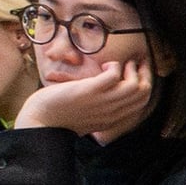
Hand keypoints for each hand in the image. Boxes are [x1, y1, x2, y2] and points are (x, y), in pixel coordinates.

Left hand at [19, 59, 152, 135]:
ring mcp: (102, 102)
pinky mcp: (90, 90)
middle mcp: (112, 112)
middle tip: (134, 63)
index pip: (142, 102)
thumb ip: (101, 107)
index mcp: (112, 119)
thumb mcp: (88, 115)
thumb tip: (109, 88)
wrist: (40, 121)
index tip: (139, 71)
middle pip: (144, 93)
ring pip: (135, 86)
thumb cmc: (59, 115)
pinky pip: (115, 75)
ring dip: (132, 69)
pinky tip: (104, 66)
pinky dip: (114, 66)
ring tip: (120, 64)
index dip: (145, 83)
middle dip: (144, 73)